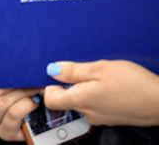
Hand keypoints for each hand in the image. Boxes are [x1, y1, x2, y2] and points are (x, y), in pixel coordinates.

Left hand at [44, 60, 158, 125]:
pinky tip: (110, 85)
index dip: (50, 85)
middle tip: (83, 70)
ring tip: (101, 76)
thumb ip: (73, 70)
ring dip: (85, 87)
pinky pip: (95, 104)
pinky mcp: (111, 117)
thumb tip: (52, 70)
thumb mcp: (100, 68)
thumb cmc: (135, 84)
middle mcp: (88, 113)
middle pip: (65, 99)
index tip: (55, 73)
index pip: (50, 99)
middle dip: (69, 83)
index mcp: (81, 100)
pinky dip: (97, 94)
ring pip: (82, 100)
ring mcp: (100, 117)